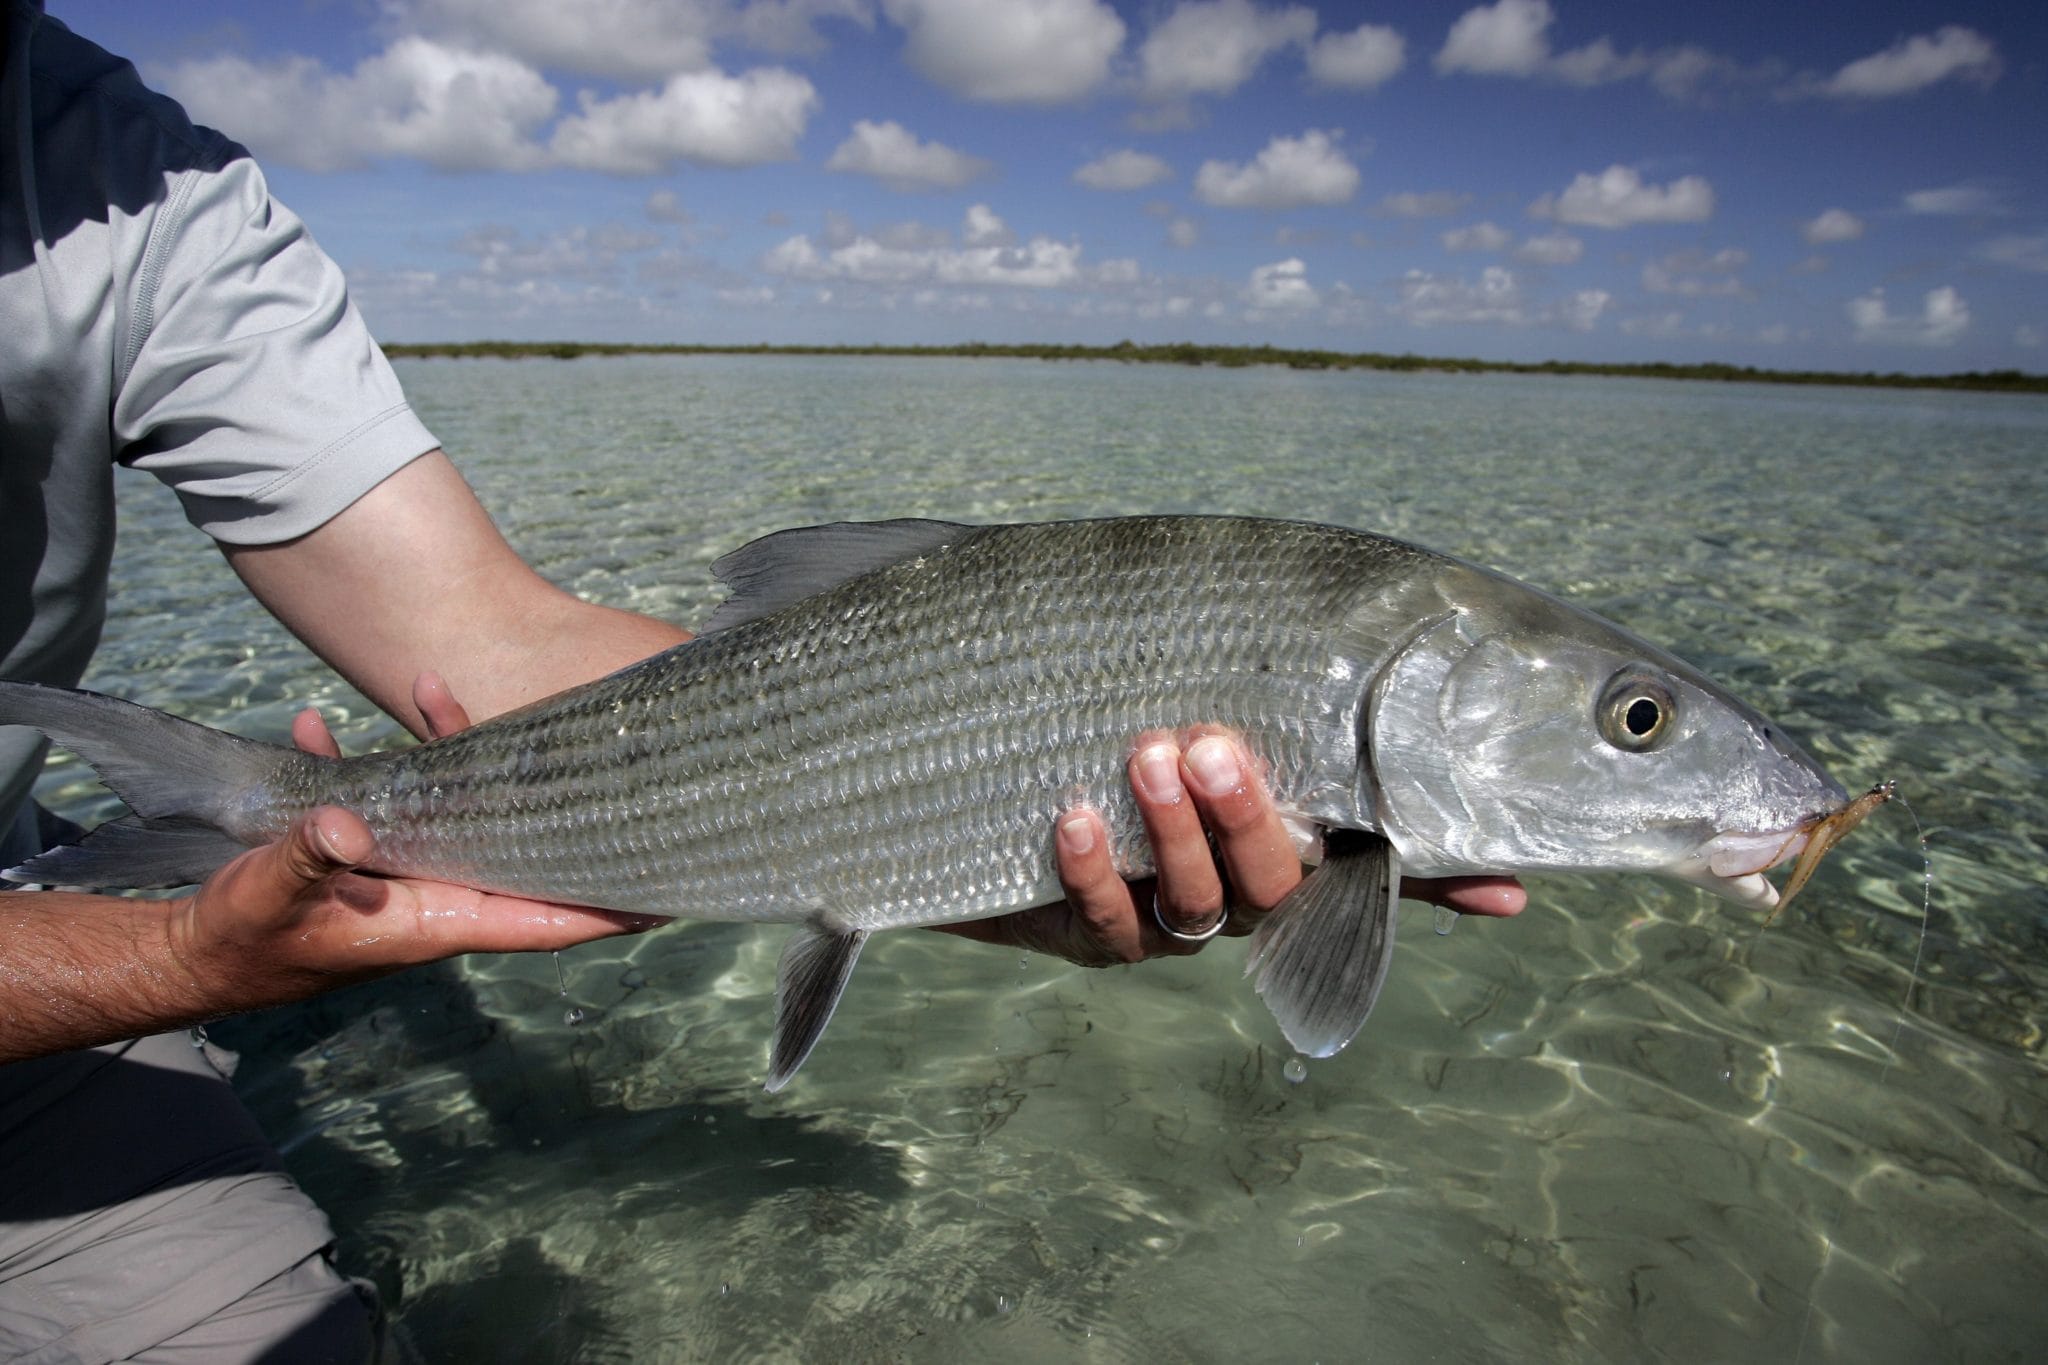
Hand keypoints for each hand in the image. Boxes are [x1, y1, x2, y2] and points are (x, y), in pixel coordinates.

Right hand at [140, 671, 660, 1011]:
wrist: (196, 951)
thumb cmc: (246, 939)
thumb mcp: (273, 899)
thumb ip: (309, 861)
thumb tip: (346, 827)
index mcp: (438, 920)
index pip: (543, 916)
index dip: (605, 907)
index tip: (664, 892)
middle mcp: (436, 893)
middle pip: (512, 839)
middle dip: (539, 790)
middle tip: (577, 734)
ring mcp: (405, 868)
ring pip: (454, 804)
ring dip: (443, 748)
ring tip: (423, 685)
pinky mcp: (367, 848)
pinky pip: (388, 796)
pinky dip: (365, 758)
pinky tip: (322, 722)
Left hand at [948, 731, 1525, 966]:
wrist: (983, 789)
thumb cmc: (1114, 729)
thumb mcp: (1192, 703)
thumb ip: (1271, 696)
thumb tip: (1370, 657)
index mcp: (1283, 844)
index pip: (1376, 869)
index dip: (1441, 885)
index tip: (1508, 890)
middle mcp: (1237, 894)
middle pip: (1277, 886)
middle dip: (1249, 818)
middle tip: (1213, 743)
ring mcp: (1167, 921)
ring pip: (1197, 904)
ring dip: (1177, 833)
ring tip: (1147, 754)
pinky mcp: (1092, 934)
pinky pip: (1105, 921)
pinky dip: (1095, 871)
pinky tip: (1079, 817)